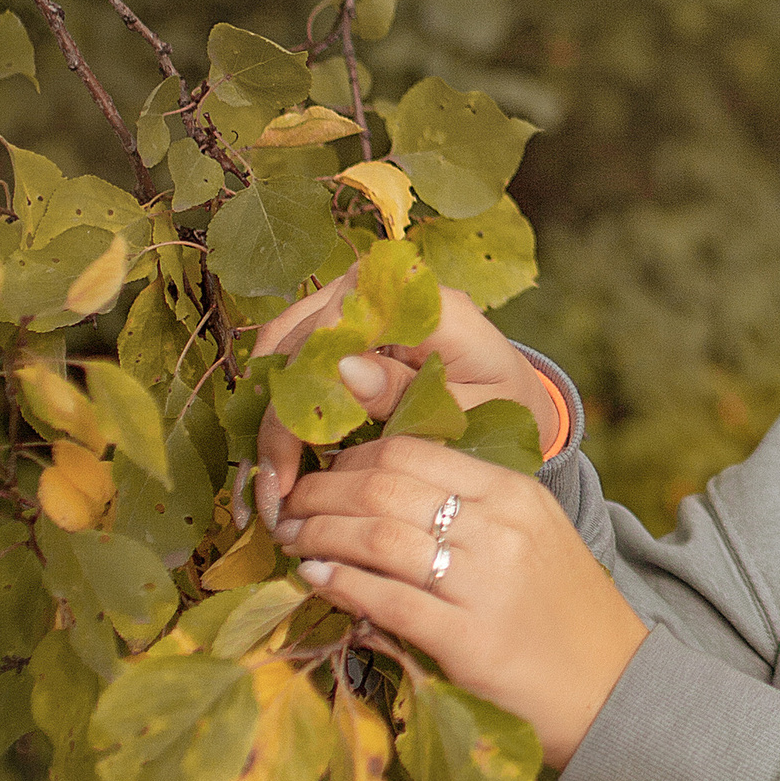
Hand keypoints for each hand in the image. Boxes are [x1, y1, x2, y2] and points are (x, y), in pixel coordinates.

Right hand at [251, 275, 550, 526]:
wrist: (510, 395)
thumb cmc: (497, 401)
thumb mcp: (468, 408)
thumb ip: (409, 391)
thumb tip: (344, 369)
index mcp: (428, 304)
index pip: (342, 328)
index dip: (306, 394)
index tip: (291, 465)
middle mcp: (385, 290)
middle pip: (303, 339)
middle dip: (277, 417)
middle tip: (273, 489)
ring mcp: (358, 302)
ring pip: (284, 345)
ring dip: (269, 412)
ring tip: (272, 480)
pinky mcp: (342, 324)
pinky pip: (291, 353)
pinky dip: (278, 403)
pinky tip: (278, 457)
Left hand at [277, 436, 648, 768]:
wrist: (616, 689)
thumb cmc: (566, 614)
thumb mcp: (533, 537)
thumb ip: (472, 511)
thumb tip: (381, 501)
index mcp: (515, 493)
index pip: (413, 451)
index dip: (350, 460)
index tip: (322, 478)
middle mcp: (499, 527)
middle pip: (383, 487)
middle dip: (321, 494)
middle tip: (289, 508)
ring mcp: (485, 583)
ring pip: (376, 538)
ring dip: (319, 535)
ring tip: (293, 540)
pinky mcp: (469, 640)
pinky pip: (385, 601)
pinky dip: (339, 584)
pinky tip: (315, 579)